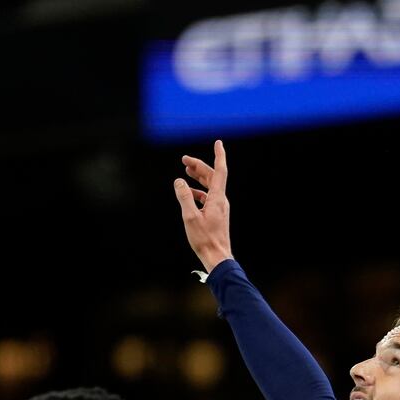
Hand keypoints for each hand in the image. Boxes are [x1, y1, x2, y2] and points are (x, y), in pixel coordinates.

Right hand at [174, 140, 232, 272]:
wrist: (217, 257)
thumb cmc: (204, 239)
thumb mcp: (190, 217)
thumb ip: (184, 197)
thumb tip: (179, 181)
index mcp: (217, 198)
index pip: (219, 171)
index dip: (219, 155)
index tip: (218, 142)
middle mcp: (221, 200)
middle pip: (212, 177)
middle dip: (199, 166)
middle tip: (184, 160)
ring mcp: (220, 208)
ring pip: (210, 186)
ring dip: (199, 177)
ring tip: (186, 171)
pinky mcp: (217, 215)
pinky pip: (208, 197)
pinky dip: (199, 191)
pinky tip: (189, 193)